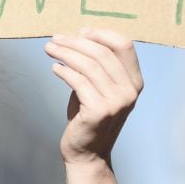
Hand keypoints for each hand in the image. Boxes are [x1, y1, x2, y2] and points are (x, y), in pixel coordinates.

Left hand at [44, 27, 143, 164]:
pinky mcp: (100, 111)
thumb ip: (97, 65)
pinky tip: (54, 68)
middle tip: (55, 38)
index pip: (124, 45)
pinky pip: (78, 81)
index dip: (102, 34)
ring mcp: (117, 102)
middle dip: (75, 42)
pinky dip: (64, 71)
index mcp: (134, 81)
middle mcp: (130, 91)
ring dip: (65, 53)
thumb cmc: (89, 115)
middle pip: (102, 53)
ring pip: (88, 65)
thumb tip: (79, 35)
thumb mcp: (99, 87)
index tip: (80, 31)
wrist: (87, 152)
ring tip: (50, 49)